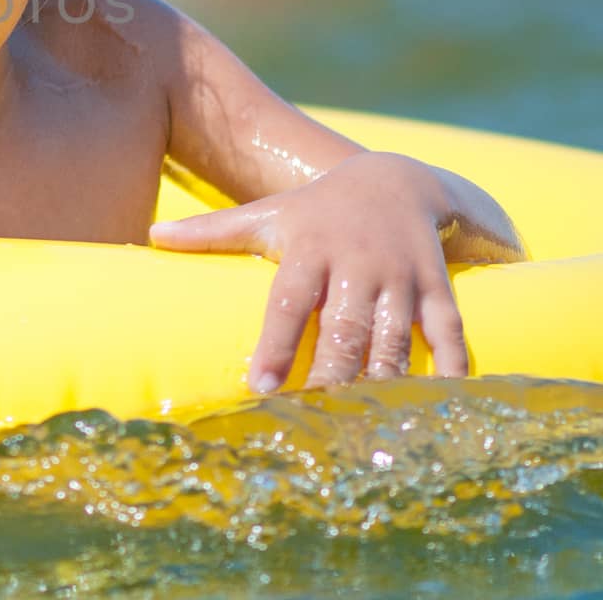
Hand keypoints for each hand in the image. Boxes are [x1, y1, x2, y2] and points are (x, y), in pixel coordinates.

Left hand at [149, 152, 517, 393]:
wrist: (396, 179)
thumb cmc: (316, 209)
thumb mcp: (267, 215)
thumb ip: (212, 232)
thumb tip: (152, 237)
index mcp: (310, 249)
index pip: (288, 303)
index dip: (276, 344)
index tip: (260, 386)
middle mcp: (356, 264)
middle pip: (344, 328)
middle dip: (331, 373)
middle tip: (315, 417)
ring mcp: (400, 277)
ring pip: (394, 337)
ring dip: (384, 379)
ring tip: (368, 423)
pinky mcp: (437, 288)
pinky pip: (448, 331)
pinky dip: (450, 366)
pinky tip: (442, 402)